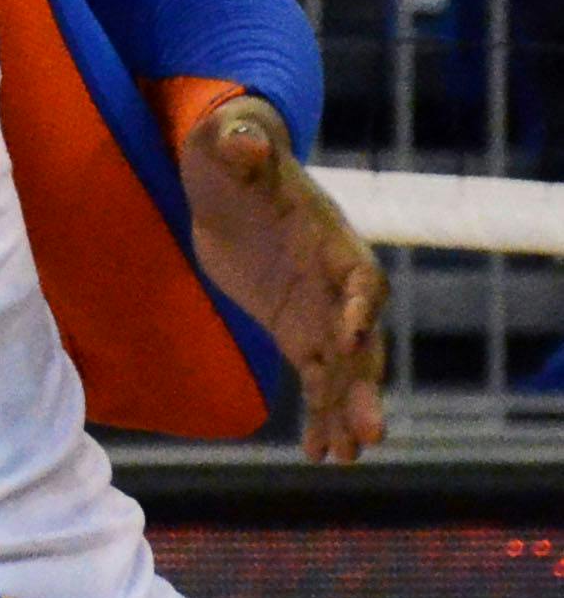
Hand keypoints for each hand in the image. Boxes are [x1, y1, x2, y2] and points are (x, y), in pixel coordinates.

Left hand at [181, 97, 385, 462]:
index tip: (350, 342)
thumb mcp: (227, 140)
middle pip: (362, 340)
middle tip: (372, 433)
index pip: (360, 280)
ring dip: (345, 413)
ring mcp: (318, 309)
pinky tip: (319, 454)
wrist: (225, 173)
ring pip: (343, 370)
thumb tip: (246, 138)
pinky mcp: (294, 327)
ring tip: (345, 459)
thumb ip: (240, 143)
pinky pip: (316, 376)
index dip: (359, 310)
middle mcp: (334, 282)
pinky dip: (318, 413)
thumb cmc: (230, 148)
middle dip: (365, 385)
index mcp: (329, 240)